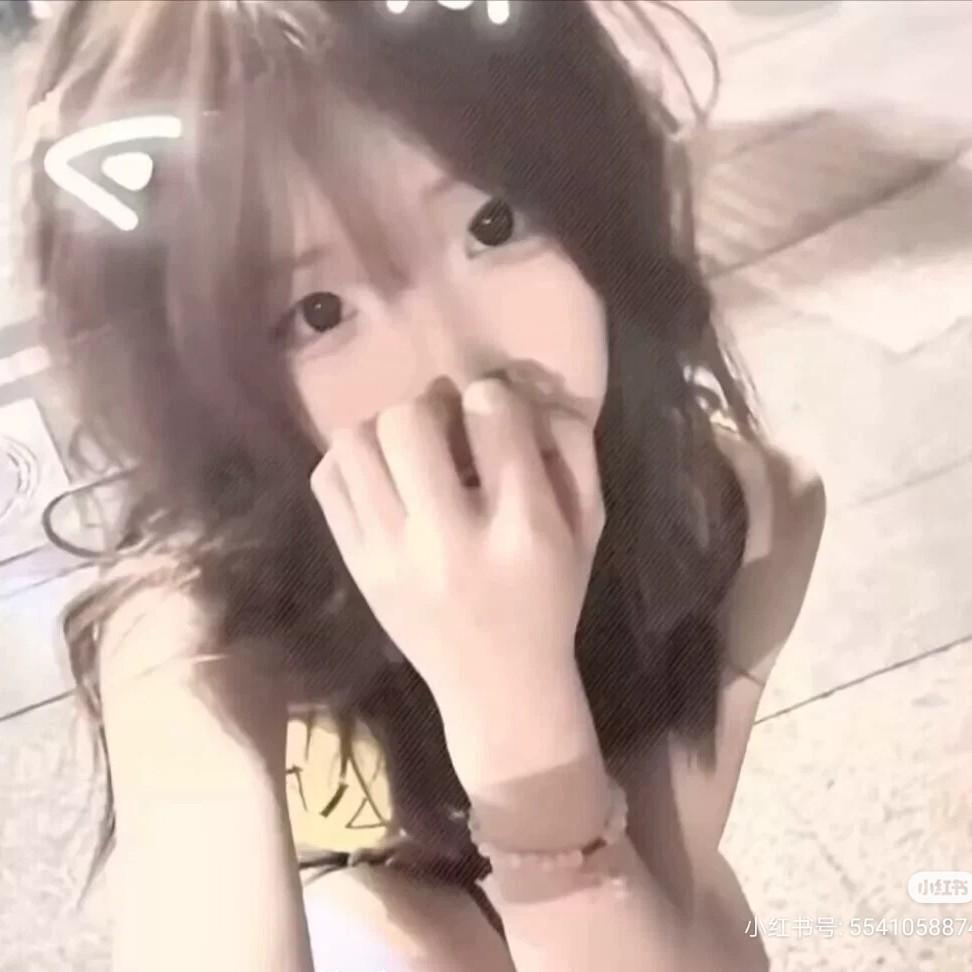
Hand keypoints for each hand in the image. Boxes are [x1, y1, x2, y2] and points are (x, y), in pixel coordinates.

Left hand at [309, 376, 605, 707]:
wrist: (498, 688)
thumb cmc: (550, 600)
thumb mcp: (588, 526)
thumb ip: (572, 447)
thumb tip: (523, 386)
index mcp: (521, 526)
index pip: (490, 410)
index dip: (494, 398)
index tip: (495, 420)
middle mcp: (448, 537)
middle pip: (408, 419)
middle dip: (431, 406)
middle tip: (446, 429)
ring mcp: (389, 555)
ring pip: (356, 442)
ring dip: (385, 430)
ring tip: (409, 453)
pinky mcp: (356, 567)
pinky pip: (328, 480)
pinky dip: (352, 462)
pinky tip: (383, 478)